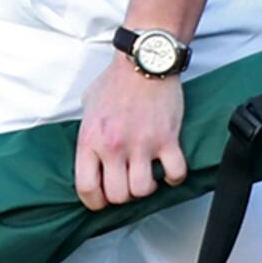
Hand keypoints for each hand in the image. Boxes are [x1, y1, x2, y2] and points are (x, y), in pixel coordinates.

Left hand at [74, 54, 188, 212]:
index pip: (87, 188)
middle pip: (118, 195)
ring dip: (146, 187)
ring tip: (146, 176)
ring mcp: (142, 144)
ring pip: (143, 190)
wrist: (144, 60)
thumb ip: (87, 134)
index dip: (94, 202)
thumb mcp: (88, 106)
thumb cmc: (117, 81)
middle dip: (122, 196)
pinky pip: (175, 173)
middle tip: (126, 185)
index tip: (101, 201)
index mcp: (90, 139)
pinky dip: (174, 177)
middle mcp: (114, 146)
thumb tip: (89, 155)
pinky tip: (169, 170)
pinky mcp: (167, 139)